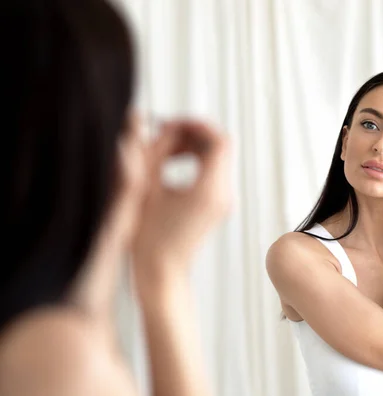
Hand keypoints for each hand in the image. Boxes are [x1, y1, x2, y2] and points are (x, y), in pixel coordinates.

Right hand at [132, 119, 231, 283]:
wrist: (160, 273)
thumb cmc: (148, 238)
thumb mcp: (145, 188)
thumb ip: (155, 152)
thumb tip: (165, 126)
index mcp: (209, 191)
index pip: (219, 141)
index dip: (196, 124)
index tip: (172, 122)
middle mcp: (223, 195)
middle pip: (218, 147)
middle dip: (190, 134)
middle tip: (162, 135)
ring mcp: (223, 201)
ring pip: (215, 158)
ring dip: (191, 147)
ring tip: (161, 151)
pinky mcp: (217, 205)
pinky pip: (211, 172)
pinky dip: (193, 161)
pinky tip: (168, 164)